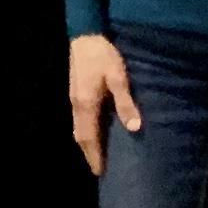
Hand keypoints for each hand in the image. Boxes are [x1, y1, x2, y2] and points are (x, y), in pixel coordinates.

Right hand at [70, 34, 139, 177]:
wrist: (86, 35)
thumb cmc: (104, 56)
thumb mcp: (118, 77)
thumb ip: (125, 103)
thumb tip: (134, 128)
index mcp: (86, 105)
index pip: (89, 138)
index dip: (94, 156)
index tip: (100, 173)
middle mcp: (76, 104)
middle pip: (80, 136)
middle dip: (89, 153)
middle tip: (99, 168)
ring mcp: (74, 97)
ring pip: (78, 127)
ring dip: (86, 143)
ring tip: (97, 154)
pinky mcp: (76, 91)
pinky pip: (79, 119)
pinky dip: (85, 131)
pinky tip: (94, 131)